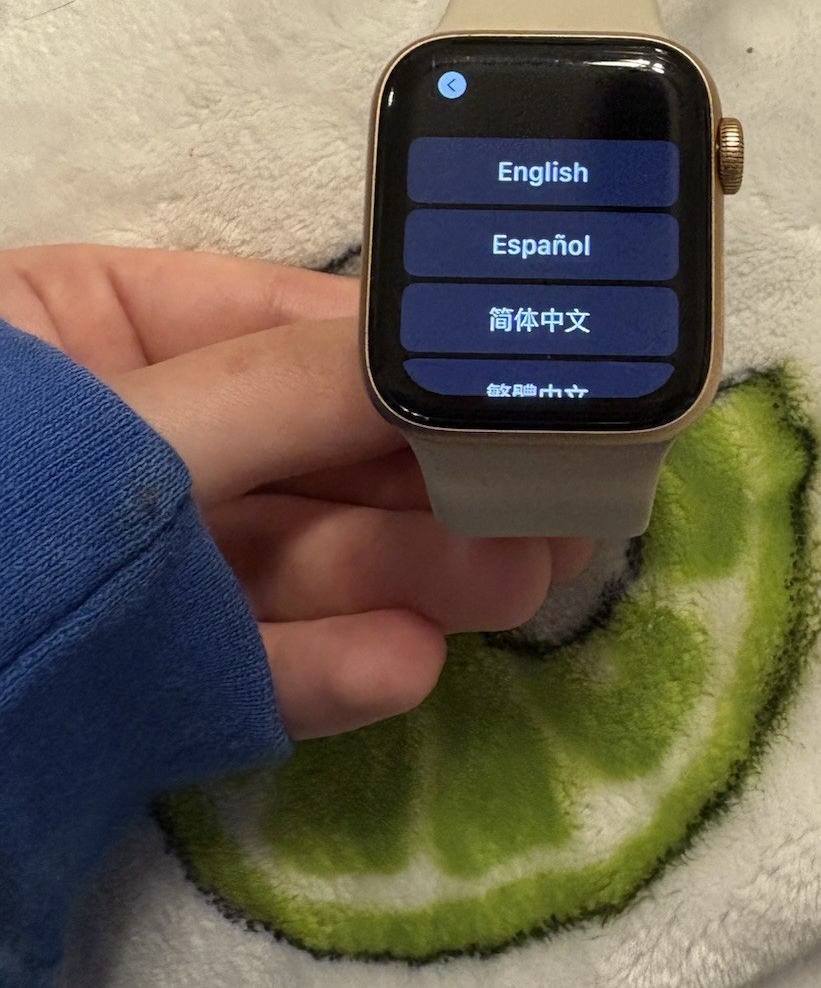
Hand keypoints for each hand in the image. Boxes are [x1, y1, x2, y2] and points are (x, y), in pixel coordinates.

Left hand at [0, 244, 590, 739]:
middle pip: (312, 446)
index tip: (519, 376)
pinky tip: (407, 664)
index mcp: (93, 329)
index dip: (407, 351)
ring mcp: (137, 558)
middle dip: (434, 474)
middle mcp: (131, 436)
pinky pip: (241, 656)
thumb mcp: (116, 424)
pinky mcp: (137, 666)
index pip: (284, 321)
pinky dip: (321, 664)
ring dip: (412, 570)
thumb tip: (445, 352)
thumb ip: (279, 391)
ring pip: (296, 555)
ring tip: (523, 581)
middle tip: (561, 499)